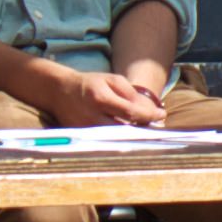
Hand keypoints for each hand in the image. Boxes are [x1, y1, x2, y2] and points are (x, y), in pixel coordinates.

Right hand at [34, 63, 167, 127]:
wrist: (60, 91)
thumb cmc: (90, 84)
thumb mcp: (111, 80)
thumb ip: (131, 93)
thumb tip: (150, 110)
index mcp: (100, 98)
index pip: (130, 112)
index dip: (149, 115)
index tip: (161, 115)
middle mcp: (92, 116)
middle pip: (125, 130)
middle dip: (144, 129)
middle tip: (158, 126)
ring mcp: (86, 130)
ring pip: (117, 139)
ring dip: (134, 136)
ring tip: (146, 130)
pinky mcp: (83, 137)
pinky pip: (107, 141)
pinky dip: (121, 139)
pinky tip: (131, 135)